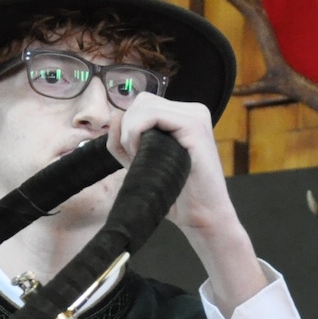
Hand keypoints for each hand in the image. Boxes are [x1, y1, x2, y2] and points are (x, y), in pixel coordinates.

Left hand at [109, 93, 269, 315]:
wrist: (203, 217)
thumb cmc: (177, 194)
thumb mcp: (143, 162)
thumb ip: (126, 141)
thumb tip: (114, 115)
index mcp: (184, 116)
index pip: (143, 105)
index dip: (128, 128)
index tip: (133, 156)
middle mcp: (193, 110)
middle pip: (141, 101)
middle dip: (128, 129)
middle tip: (135, 159)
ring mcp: (196, 116)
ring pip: (143, 105)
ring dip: (131, 132)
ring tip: (141, 159)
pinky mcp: (194, 126)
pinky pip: (151, 114)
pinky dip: (136, 133)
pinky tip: (142, 155)